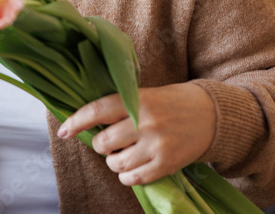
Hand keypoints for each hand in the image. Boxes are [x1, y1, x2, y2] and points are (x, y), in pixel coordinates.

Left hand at [56, 82, 215, 185]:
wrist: (210, 114)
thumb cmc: (169, 103)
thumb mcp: (144, 95)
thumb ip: (119, 107)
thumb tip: (87, 125)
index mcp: (136, 100)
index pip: (97, 111)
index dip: (76, 122)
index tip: (63, 132)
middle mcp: (145, 122)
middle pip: (104, 143)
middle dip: (102, 146)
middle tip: (111, 142)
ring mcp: (156, 145)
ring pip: (116, 164)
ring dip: (114, 162)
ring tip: (123, 154)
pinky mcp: (167, 164)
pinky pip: (134, 178)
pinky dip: (127, 176)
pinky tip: (132, 167)